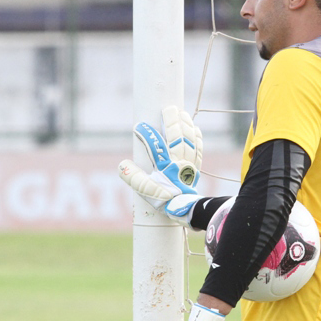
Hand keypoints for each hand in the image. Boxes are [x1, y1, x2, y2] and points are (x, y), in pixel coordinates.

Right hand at [118, 106, 202, 222]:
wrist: (185, 211)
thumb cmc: (164, 201)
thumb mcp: (145, 191)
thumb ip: (133, 177)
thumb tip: (122, 164)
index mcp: (165, 167)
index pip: (155, 146)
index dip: (147, 134)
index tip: (139, 126)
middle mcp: (179, 163)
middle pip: (177, 138)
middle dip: (173, 122)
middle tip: (168, 109)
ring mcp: (189, 164)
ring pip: (190, 141)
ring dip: (186, 126)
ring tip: (181, 113)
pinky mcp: (196, 167)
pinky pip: (198, 148)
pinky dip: (197, 137)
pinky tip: (194, 128)